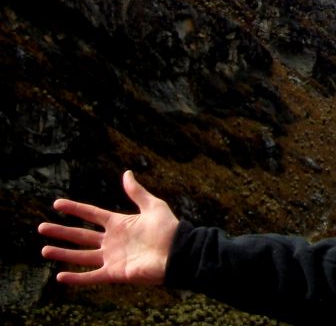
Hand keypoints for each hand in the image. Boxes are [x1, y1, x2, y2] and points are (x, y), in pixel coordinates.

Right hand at [38, 170, 178, 285]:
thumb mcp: (152, 205)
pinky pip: (91, 277)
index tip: (57, 204)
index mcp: (120, 223)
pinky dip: (76, 278)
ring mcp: (112, 257)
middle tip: (41, 227)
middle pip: (81, 235)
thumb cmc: (168, 229)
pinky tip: (59, 276)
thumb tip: (127, 173)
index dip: (75, 209)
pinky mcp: (114, 273)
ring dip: (63, 253)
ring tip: (44, 249)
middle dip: (61, 231)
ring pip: (81, 256)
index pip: (91, 214)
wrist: (177, 252)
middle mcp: (112, 241)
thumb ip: (137, 192)